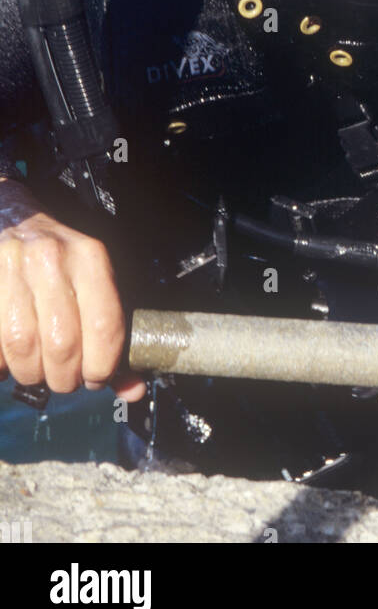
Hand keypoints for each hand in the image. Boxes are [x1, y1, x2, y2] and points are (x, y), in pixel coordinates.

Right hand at [0, 178, 144, 399]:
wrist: (10, 218)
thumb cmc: (60, 262)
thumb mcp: (94, 284)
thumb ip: (113, 338)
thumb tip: (133, 391)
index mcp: (90, 258)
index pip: (105, 326)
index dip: (102, 367)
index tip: (95, 378)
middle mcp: (52, 259)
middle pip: (62, 345)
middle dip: (64, 378)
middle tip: (64, 379)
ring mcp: (12, 268)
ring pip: (23, 347)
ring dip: (31, 374)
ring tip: (36, 370)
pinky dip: (1, 365)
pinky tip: (9, 359)